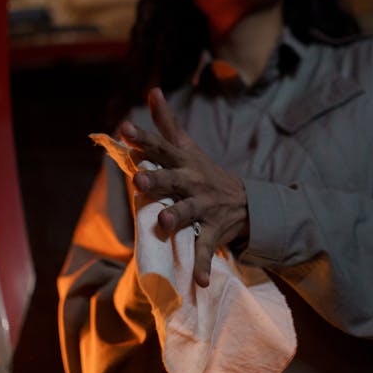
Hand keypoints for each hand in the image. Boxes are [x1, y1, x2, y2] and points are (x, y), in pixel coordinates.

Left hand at [121, 87, 248, 286]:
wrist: (248, 204)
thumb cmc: (206, 174)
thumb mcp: (189, 148)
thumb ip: (167, 123)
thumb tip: (153, 91)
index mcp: (184, 163)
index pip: (161, 147)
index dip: (143, 137)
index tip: (124, 128)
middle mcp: (193, 183)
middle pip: (172, 180)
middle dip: (157, 179)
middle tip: (139, 178)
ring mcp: (205, 208)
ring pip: (188, 213)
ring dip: (177, 218)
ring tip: (165, 223)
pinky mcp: (214, 231)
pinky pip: (208, 249)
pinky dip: (205, 265)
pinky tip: (199, 282)